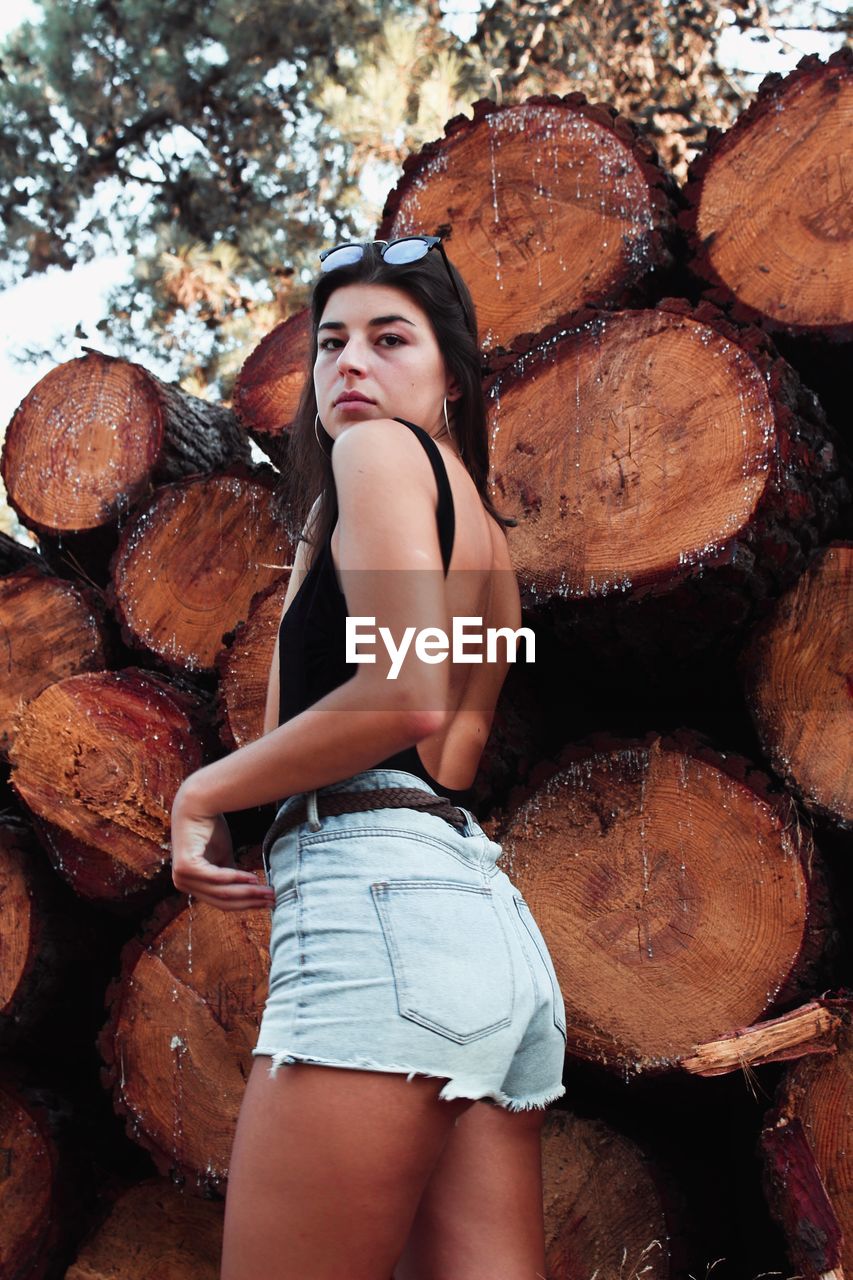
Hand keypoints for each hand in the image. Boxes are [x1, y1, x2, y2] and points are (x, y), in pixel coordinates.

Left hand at [170, 784, 275, 911]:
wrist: (198, 804)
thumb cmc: (209, 828)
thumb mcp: (222, 857)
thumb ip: (231, 875)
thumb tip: (249, 890)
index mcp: (191, 885)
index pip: (221, 902)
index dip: (245, 904)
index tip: (267, 903)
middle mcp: (183, 884)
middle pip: (222, 901)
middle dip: (249, 901)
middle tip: (271, 899)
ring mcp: (181, 876)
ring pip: (220, 892)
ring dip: (247, 892)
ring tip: (266, 890)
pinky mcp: (185, 866)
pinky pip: (215, 877)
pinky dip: (235, 878)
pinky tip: (253, 877)